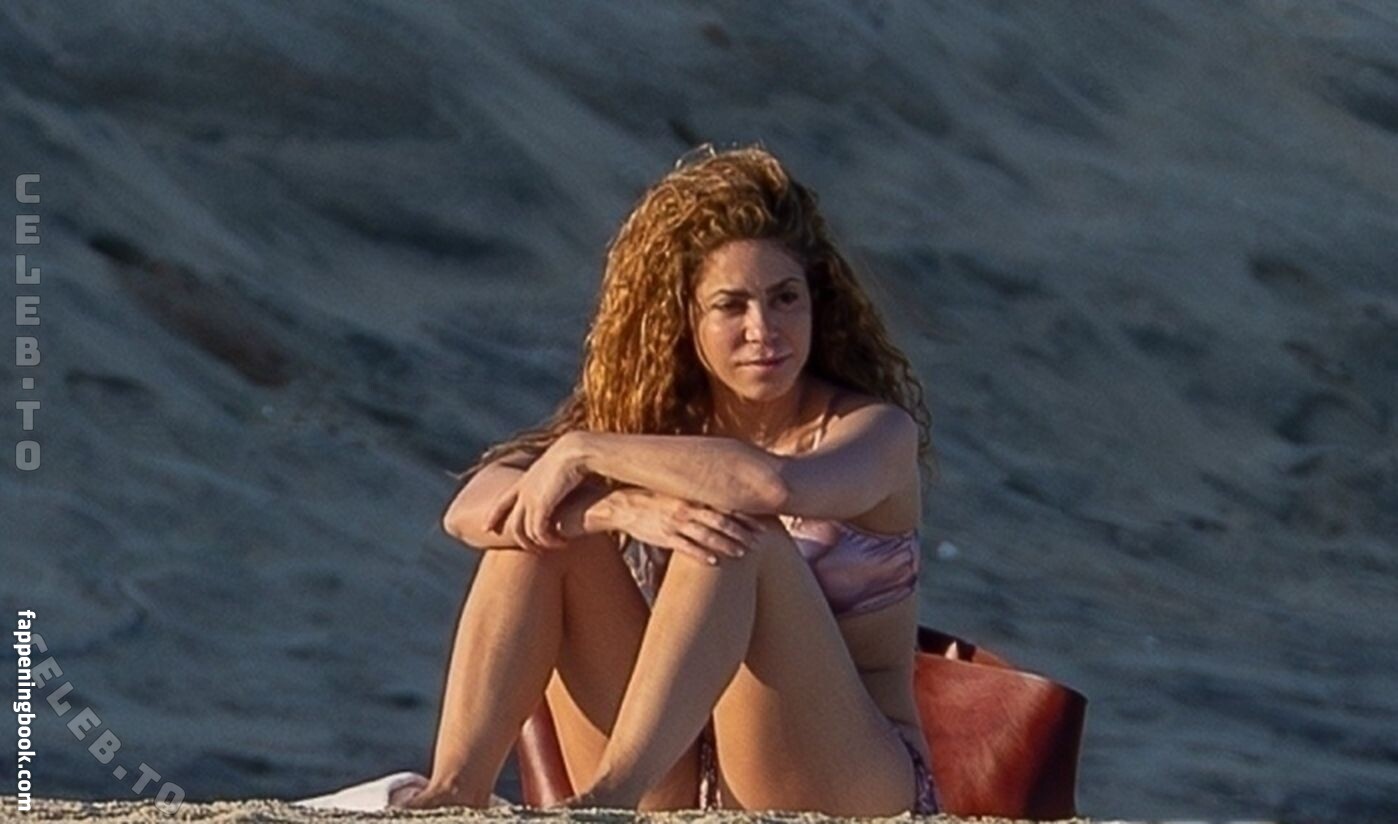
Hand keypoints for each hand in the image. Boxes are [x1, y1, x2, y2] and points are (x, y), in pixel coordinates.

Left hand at [485, 435, 587, 550]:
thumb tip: (565, 483)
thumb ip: (558, 479)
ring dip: (539, 543)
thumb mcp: (561, 468)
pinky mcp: (540, 506)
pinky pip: (538, 532)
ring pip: (524, 531)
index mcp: (525, 480)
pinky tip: (563, 543)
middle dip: (520, 540)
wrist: (575, 450)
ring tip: (555, 546)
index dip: (493, 515)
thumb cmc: (575, 455)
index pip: (502, 501)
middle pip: (512, 521)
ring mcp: (530, 499)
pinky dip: (549, 541)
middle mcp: (524, 491)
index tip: (484, 528)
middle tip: (536, 550)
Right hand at [611, 488, 758, 565]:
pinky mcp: (664, 537)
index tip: (763, 526)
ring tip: (742, 553)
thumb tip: (723, 507)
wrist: (625, 506)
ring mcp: (676, 523)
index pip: (726, 506)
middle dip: (742, 533)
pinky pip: (686, 547)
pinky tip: (715, 562)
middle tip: (759, 543)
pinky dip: (702, 554)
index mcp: (694, 497)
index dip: (746, 517)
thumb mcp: (679, 495)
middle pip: (721, 521)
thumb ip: (700, 500)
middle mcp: (688, 509)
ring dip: (726, 544)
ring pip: (707, 535)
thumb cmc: (655, 501)